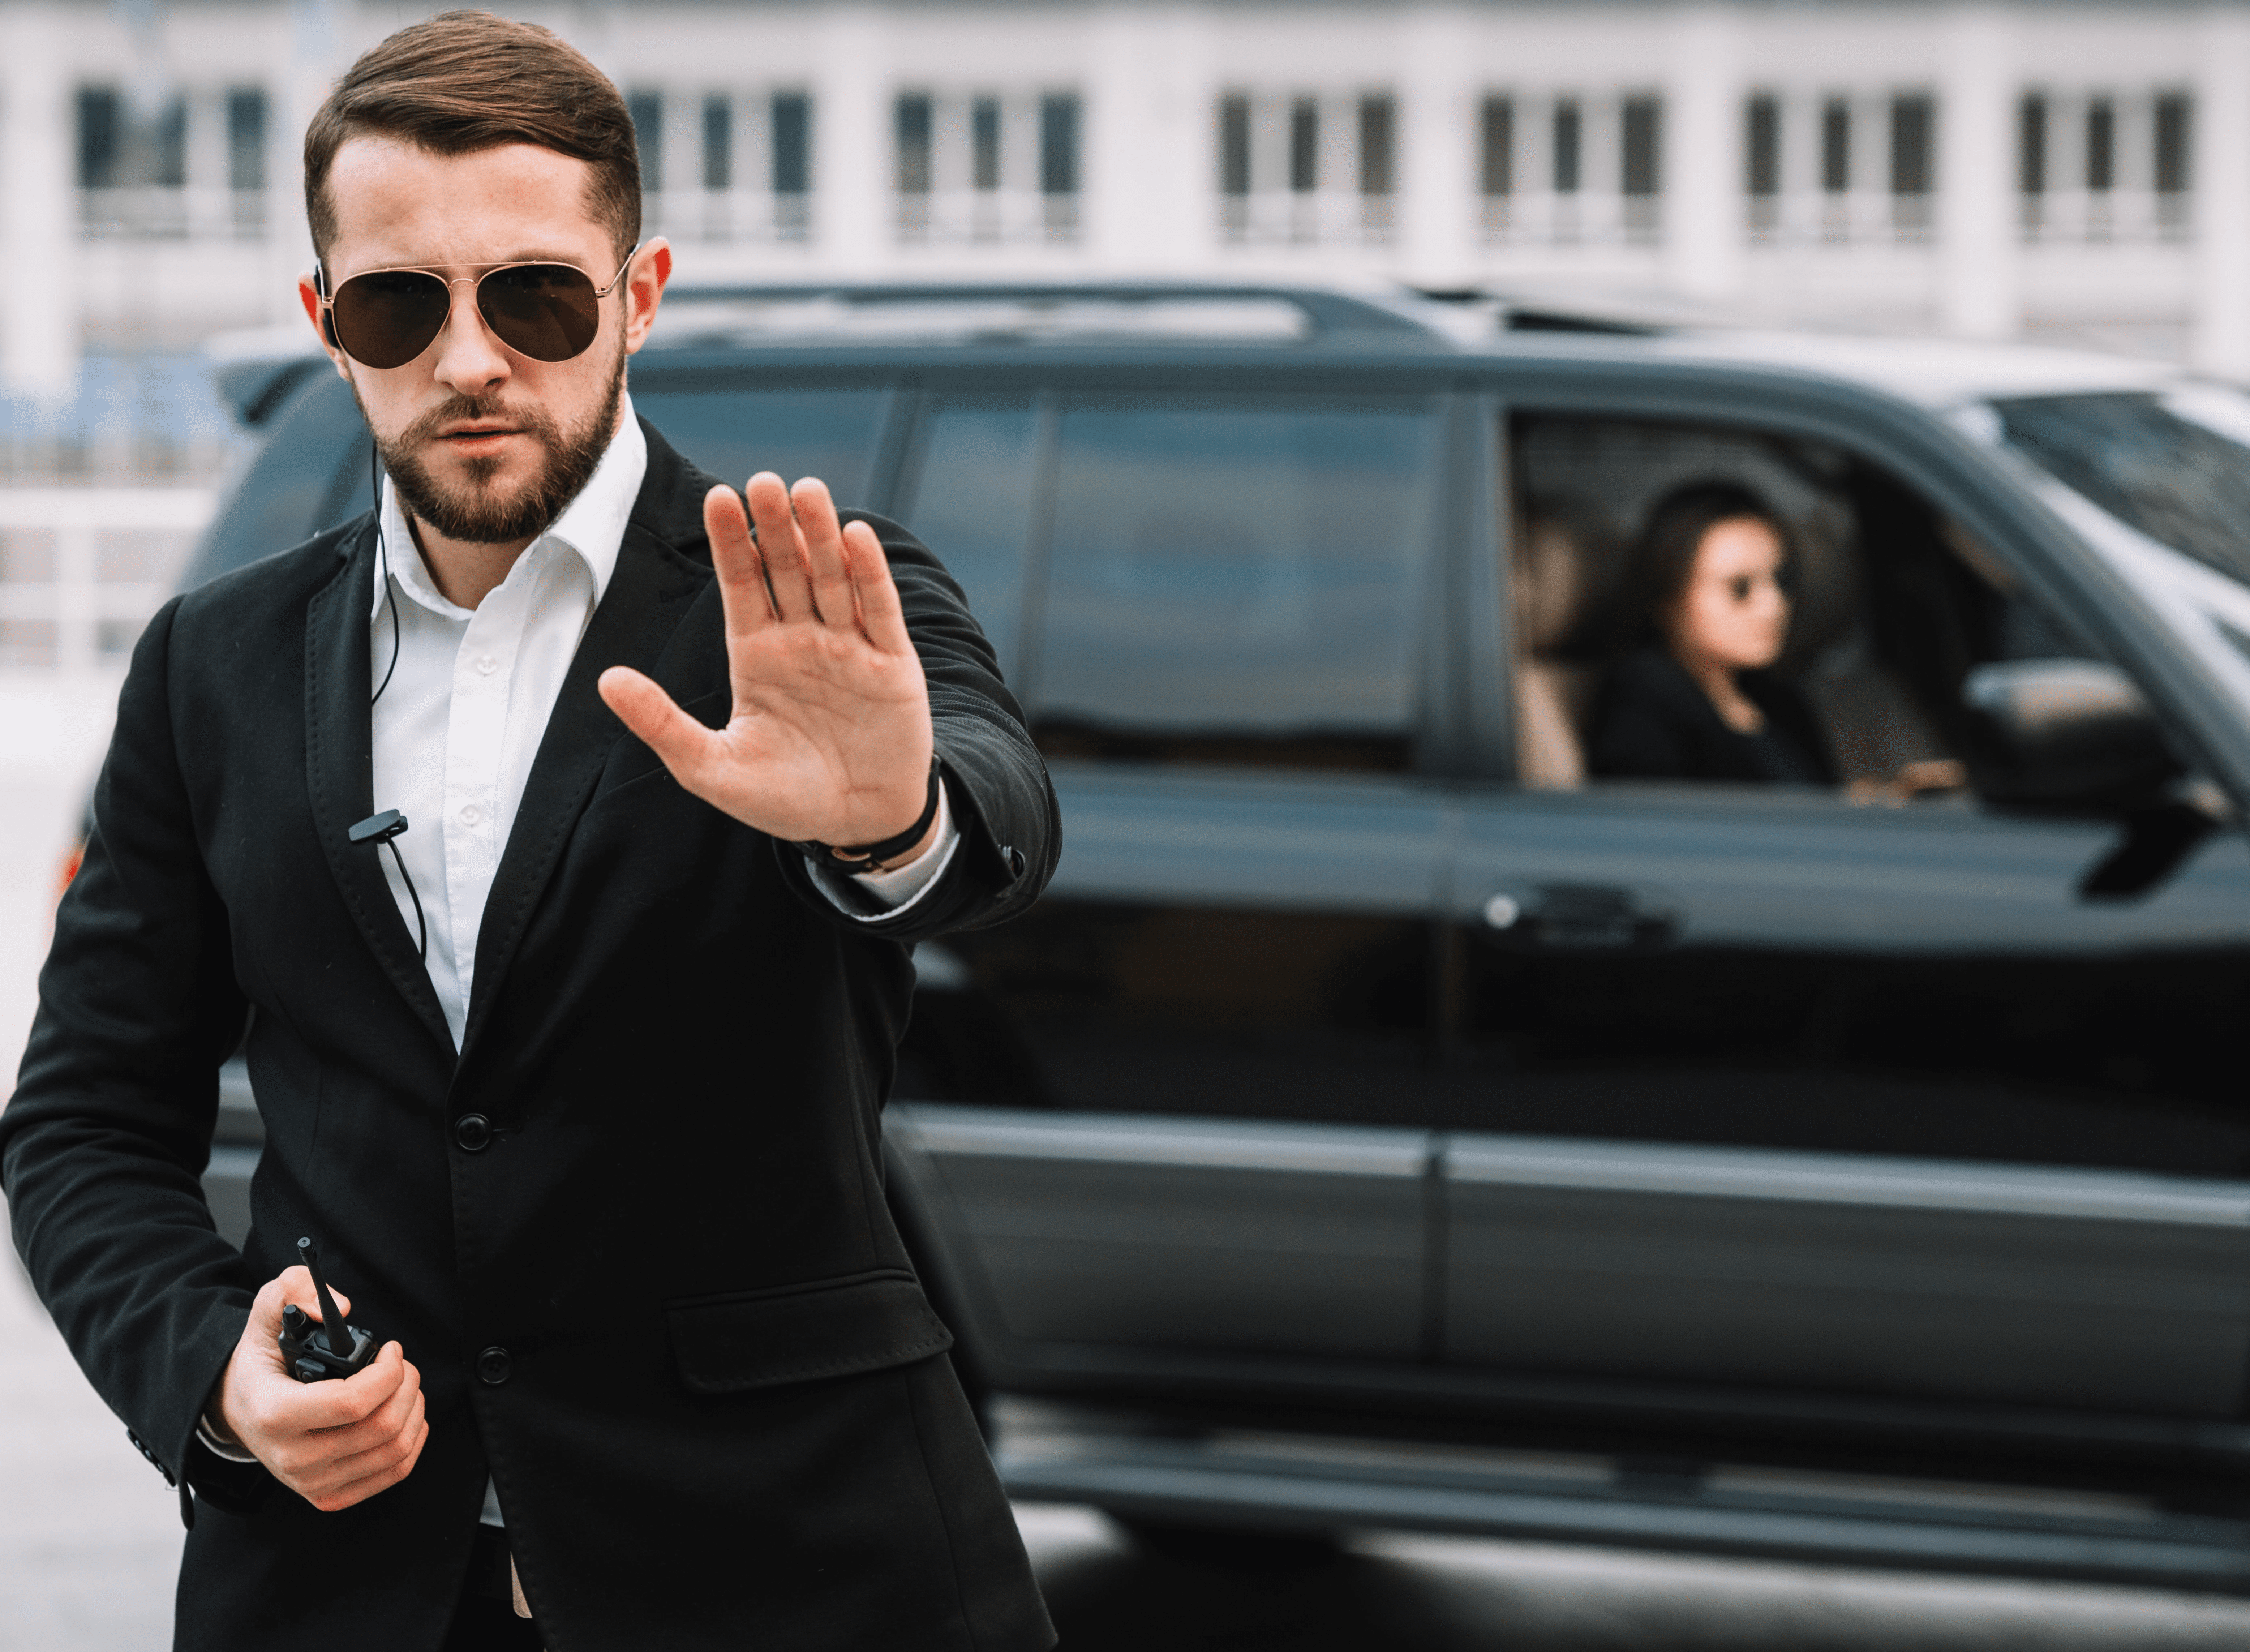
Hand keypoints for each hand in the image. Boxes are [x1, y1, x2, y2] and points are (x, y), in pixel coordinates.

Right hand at [210, 1266, 426, 1511]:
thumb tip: (341, 1307)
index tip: (391, 1349)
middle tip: (401, 1364)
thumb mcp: (267, 1311)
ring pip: (394, 1451)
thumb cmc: (263, 1359)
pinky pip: (393, 1472)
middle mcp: (291, 1457)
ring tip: (403, 1385)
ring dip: (414, 1409)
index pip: (351, 1403)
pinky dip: (412, 1439)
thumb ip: (296, 1290)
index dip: (388, 1372)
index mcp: (274, 1415)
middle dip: (407, 1385)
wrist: (240, 1409)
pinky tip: (403, 1414)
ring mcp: (310, 1482)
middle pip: (381, 1427)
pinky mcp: (328, 1496)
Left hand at [598, 474, 935, 852]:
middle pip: (788, 569)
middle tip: (764, 481)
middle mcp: (803, 639)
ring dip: (822, 535)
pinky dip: (870, 575)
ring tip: (807, 491)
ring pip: (833, 578)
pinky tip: (857, 537)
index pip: (741, 584)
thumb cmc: (784, 799)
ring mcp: (849, 648)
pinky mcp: (893, 665)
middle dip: (775, 525)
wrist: (856, 825)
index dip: (731, 542)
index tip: (719, 497)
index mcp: (757, 654)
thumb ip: (661, 724)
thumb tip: (605, 680)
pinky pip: (880, 612)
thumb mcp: (712, 769)